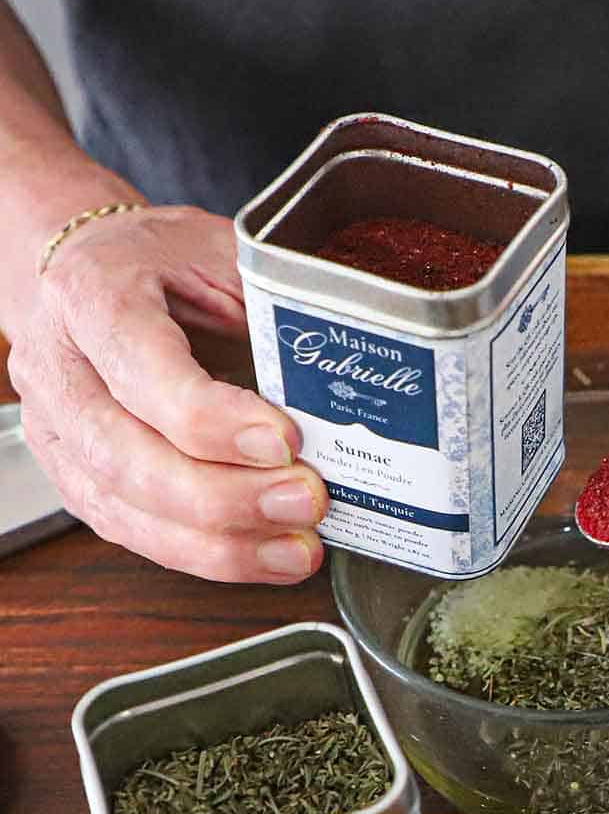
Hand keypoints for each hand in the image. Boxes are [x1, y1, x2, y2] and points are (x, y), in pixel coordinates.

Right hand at [9, 205, 327, 581]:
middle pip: (127, 456)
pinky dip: (208, 556)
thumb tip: (344, 388)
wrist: (96, 271)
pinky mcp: (78, 478)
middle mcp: (58, 367)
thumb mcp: (222, 255)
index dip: (214, 418)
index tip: (286, 441)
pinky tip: (268, 558)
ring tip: (299, 549)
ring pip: (128, 509)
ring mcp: (58, 431)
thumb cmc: (167, 263)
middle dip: (226, 496)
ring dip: (222, 544)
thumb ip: (268, 314)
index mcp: (91, 292)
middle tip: (306, 500)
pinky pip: (137, 533)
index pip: (143, 371)